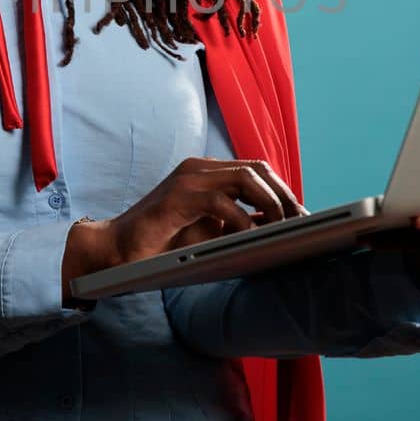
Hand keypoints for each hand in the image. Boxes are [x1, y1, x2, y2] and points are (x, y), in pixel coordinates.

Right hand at [61, 157, 306, 304]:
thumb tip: (277, 229)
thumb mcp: (209, 232)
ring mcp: (187, 179)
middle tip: (302, 223)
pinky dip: (240, 219)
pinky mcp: (177, 196)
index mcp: (207, 173)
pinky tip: (248, 237)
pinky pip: (220, 200)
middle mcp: (199, 168)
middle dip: (285, 195)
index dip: (284, 191)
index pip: (257, 171)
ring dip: (269, 203)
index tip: (304, 217)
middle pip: (258, 169)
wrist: (115, 251)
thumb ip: (238, 224)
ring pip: (245, 178)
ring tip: (281, 229)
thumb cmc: (161, 244)